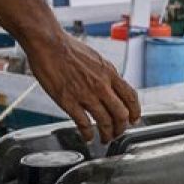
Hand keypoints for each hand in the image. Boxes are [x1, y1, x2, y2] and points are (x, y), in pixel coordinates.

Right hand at [25, 32, 140, 141]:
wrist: (49, 43)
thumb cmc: (69, 49)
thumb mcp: (97, 59)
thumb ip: (106, 75)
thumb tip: (112, 87)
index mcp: (110, 73)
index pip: (131, 97)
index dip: (135, 112)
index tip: (133, 119)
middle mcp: (102, 85)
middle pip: (121, 114)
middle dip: (121, 128)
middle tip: (118, 133)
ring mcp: (86, 94)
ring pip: (104, 122)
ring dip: (107, 134)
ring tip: (105, 139)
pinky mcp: (68, 101)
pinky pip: (83, 123)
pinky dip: (88, 134)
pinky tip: (87, 137)